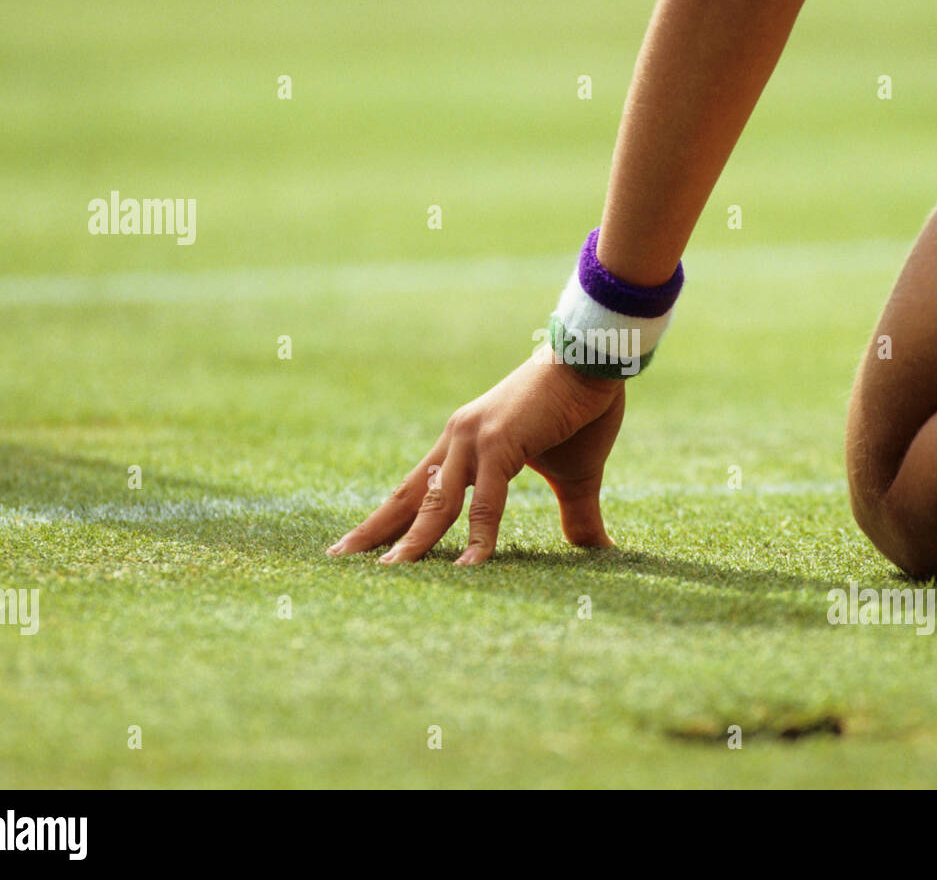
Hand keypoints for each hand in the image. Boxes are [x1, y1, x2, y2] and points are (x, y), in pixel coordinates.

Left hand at [327, 353, 625, 564]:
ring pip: (436, 503)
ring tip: (387, 576)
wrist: (595, 359)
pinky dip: (478, 536)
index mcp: (465, 443)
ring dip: (413, 542)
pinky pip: (484, 501)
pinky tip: (469, 567)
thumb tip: (599, 550)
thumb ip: (576, 514)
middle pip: (409, 495)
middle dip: (376, 531)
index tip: (358, 545)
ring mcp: (474, 439)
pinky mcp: (500, 442)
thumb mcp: (573, 475)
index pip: (417, 489)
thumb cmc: (582, 410)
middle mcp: (459, 440)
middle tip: (337, 560)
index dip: (388, 519)